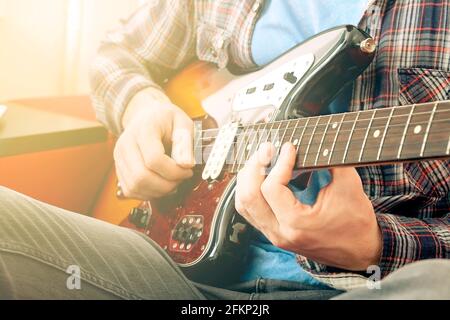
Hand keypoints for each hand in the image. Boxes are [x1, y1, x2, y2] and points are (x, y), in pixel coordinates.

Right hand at [114, 88, 194, 199]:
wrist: (146, 115)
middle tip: (180, 179)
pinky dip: (147, 193)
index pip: (154, 159)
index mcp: (143, 129)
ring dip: (157, 191)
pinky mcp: (119, 168)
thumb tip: (186, 164)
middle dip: (166, 185)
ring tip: (172, 183)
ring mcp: (119, 157)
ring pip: (134, 186)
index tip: (188, 170)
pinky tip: (160, 186)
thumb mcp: (183, 123)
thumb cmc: (166, 119)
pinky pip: (130, 190)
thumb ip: (185, 143)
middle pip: (141, 177)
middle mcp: (126, 144)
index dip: (174, 171)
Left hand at [235, 143, 381, 270]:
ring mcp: (274, 235)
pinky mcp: (274, 233)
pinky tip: (262, 175)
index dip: (279, 163)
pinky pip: (250, 211)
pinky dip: (251, 190)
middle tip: (267, 148)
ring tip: (262, 159)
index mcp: (297, 224)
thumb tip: (313, 140)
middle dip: (254, 167)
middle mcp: (280, 232)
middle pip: (249, 196)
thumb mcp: (349, 187)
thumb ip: (331, 161)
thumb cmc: (356, 222)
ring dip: (248, 179)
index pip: (272, 188)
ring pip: (244, 205)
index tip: (290, 148)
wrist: (361, 252)